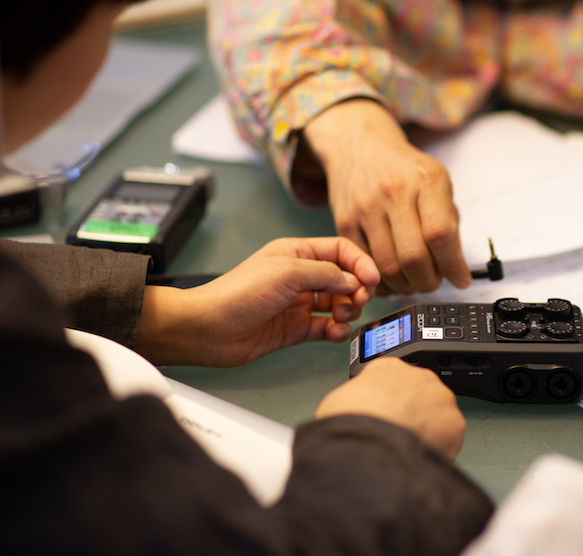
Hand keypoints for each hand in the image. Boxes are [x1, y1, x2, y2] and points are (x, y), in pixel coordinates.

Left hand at [136, 237, 379, 365]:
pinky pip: (327, 327)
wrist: (209, 329)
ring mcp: (299, 303)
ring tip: (341, 316)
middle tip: (359, 299)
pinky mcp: (296, 329)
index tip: (373, 278)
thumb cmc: (237, 293)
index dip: (360, 263)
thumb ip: (326, 273)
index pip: (341, 251)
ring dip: (348, 310)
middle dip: (357, 289)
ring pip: (339, 304)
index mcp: (297, 253)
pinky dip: (337, 330)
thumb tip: (353, 280)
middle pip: (344, 278)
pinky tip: (335, 332)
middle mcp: (300, 276)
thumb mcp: (288, 272)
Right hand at [303, 99, 471, 294]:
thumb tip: (456, 267)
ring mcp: (365, 207)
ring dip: (407, 286)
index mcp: (426, 180)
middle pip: (413, 257)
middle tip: (435, 282)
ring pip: (387, 267)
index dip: (453, 265)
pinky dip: (382, 281)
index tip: (461, 279)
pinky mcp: (344, 222)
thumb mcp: (437, 181)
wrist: (359, 146)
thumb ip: (448, 221)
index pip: (440, 234)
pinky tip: (394, 278)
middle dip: (429, 281)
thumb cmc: (405, 169)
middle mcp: (394, 192)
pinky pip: (365, 264)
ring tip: (416, 282)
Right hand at [315, 357, 465, 459]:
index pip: (395, 378)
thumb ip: (357, 401)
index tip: (386, 414)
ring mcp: (440, 397)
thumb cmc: (350, 420)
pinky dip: (440, 448)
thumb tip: (358, 414)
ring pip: (437, 415)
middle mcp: (418, 376)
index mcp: (388, 366)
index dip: (390, 400)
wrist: (371, 438)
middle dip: (411, 414)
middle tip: (397, 435)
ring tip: (408, 449)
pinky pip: (449, 437)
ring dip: (427, 431)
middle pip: (419, 395)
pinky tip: (421, 457)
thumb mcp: (340, 401)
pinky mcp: (455, 422)